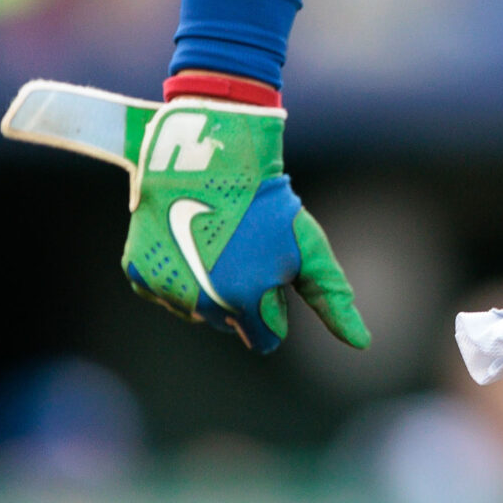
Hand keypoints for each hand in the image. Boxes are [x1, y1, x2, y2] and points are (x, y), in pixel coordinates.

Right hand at [121, 93, 369, 354]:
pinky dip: (178, 273)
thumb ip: (334, 300)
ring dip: (210, 286)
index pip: (266, 339)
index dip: (275, 305)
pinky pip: (168, 291)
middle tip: (244, 249)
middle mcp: (201, 305)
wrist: (211, 158)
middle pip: (231, 324)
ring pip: (198, 310)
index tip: (273, 270)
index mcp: (245, 303)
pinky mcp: (139, 275)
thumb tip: (363, 344)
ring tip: (216, 240)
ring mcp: (166, 291)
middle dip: (242, 295)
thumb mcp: (311, 250)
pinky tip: (188, 240)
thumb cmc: (271, 206)